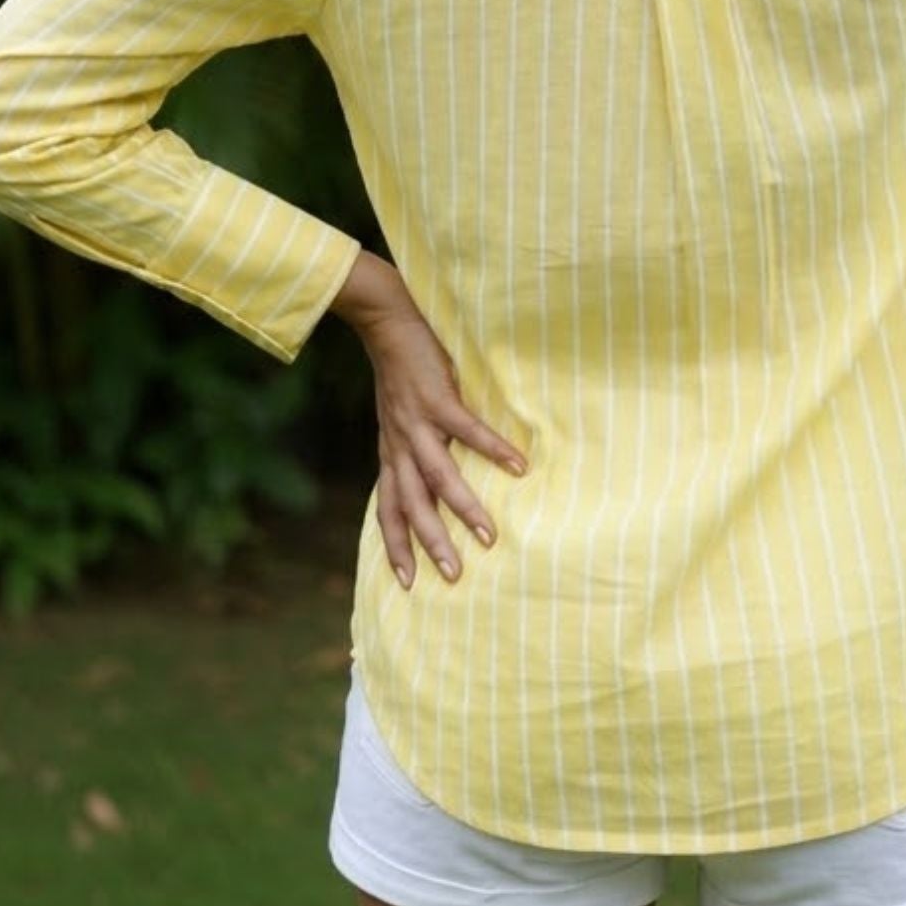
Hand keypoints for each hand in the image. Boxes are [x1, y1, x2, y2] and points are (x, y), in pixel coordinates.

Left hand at [341, 258, 528, 588]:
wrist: (386, 323)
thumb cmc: (401, 370)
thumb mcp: (399, 417)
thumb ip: (413, 446)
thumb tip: (438, 475)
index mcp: (392, 452)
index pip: (388, 508)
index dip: (396, 545)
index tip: (409, 583)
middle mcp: (400, 444)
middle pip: (412, 505)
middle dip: (432, 543)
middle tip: (455, 576)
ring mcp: (417, 423)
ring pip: (438, 477)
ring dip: (463, 509)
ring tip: (490, 535)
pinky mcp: (437, 398)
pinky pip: (467, 431)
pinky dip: (492, 449)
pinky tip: (519, 464)